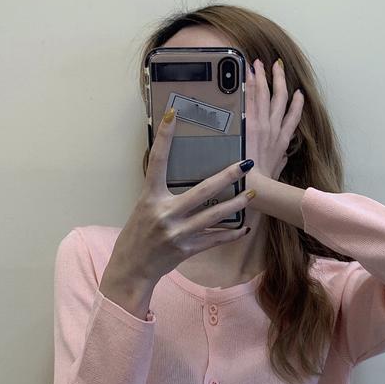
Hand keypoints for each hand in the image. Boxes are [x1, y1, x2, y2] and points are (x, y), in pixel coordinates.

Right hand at [101, 111, 250, 314]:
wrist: (131, 269)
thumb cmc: (137, 235)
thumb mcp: (143, 208)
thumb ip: (161, 194)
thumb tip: (184, 177)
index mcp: (150, 197)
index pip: (158, 161)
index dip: (166, 137)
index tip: (173, 114)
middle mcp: (165, 213)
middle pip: (202, 190)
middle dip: (227, 176)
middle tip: (246, 163)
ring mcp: (178, 232)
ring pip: (215, 215)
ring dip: (237, 204)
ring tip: (253, 194)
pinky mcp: (187, 249)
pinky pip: (215, 239)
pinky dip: (231, 234)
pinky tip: (245, 227)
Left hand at [245, 56, 303, 185]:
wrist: (256, 186)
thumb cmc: (264, 184)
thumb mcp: (276, 172)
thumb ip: (279, 162)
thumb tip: (281, 158)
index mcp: (283, 142)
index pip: (294, 118)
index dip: (298, 104)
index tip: (298, 93)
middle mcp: (276, 130)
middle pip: (281, 98)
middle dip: (280, 79)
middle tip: (277, 65)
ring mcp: (264, 125)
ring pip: (267, 94)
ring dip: (264, 76)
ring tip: (260, 63)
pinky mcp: (252, 124)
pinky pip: (253, 99)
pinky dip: (252, 84)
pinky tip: (249, 73)